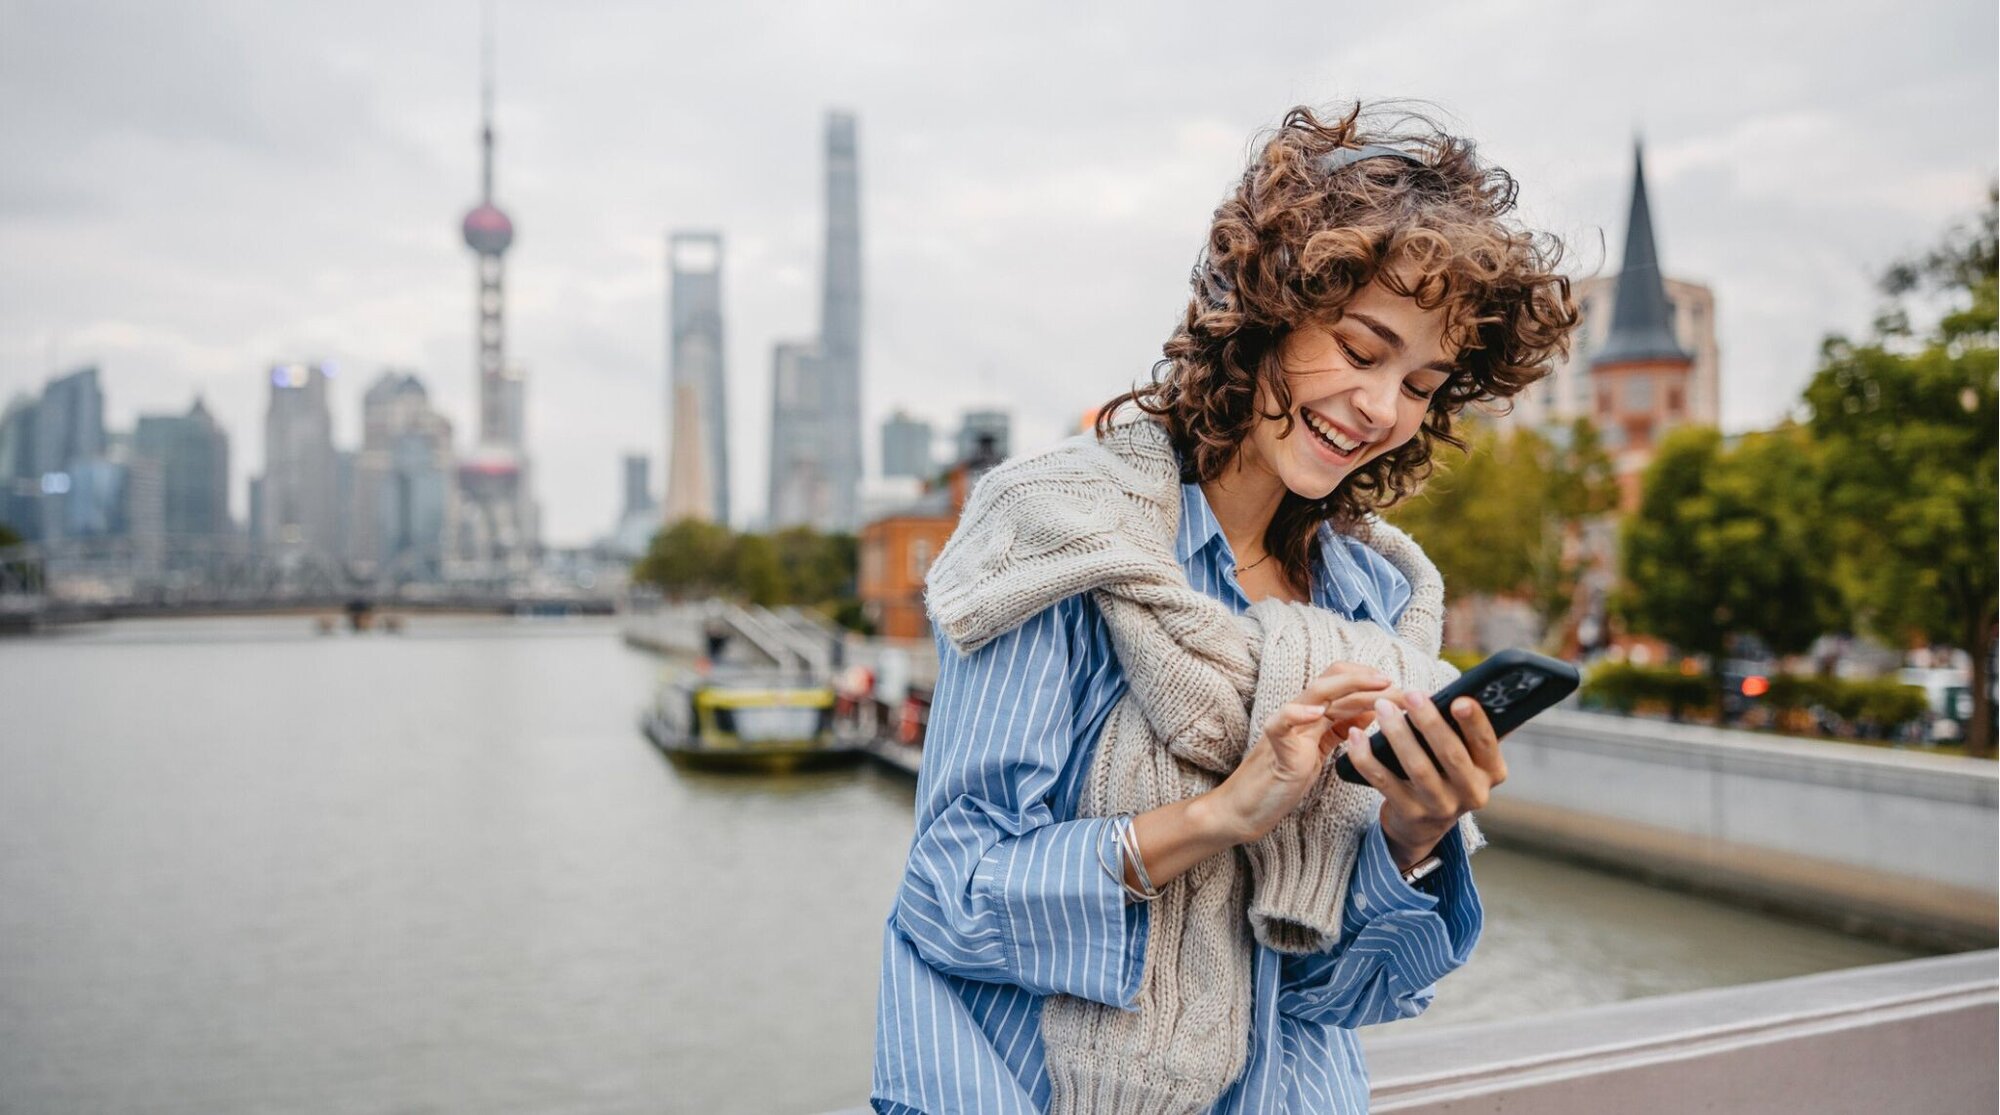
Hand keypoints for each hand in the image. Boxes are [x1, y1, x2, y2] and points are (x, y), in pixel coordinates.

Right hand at [1205, 664, 1394, 844]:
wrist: (1246, 808)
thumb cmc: (1283, 779)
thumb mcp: (1319, 749)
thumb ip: (1340, 728)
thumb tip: (1372, 711)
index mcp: (1314, 715)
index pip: (1343, 681)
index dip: (1372, 680)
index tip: (1401, 690)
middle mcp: (1301, 714)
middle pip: (1334, 679)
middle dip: (1370, 679)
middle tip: (1400, 686)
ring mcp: (1287, 728)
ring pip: (1315, 693)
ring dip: (1350, 686)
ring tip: (1378, 685)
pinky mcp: (1275, 747)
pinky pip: (1281, 723)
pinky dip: (1297, 714)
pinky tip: (1318, 714)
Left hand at [1341, 690, 1507, 871]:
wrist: (1424, 825)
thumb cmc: (1446, 772)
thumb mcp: (1467, 757)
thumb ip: (1466, 731)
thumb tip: (1462, 691)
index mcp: (1491, 771)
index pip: (1486, 743)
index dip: (1474, 722)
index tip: (1458, 700)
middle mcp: (1472, 793)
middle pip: (1451, 755)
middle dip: (1430, 722)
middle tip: (1412, 695)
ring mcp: (1441, 807)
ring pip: (1417, 767)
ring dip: (1397, 734)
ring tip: (1383, 708)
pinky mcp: (1410, 813)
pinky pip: (1384, 782)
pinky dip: (1367, 758)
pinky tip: (1356, 736)